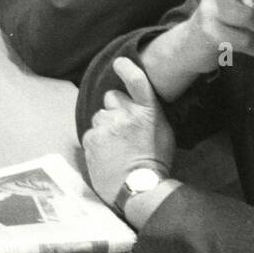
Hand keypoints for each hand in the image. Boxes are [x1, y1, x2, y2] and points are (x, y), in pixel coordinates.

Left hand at [82, 57, 175, 204]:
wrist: (138, 189)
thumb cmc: (154, 163)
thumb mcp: (163, 133)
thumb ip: (149, 115)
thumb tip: (138, 105)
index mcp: (147, 112)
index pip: (137, 81)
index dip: (127, 68)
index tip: (119, 63)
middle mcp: (126, 114)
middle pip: (111, 98)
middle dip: (114, 108)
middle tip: (122, 130)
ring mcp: (106, 126)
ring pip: (99, 117)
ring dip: (104, 127)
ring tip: (114, 148)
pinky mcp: (91, 138)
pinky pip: (91, 133)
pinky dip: (96, 142)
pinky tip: (106, 156)